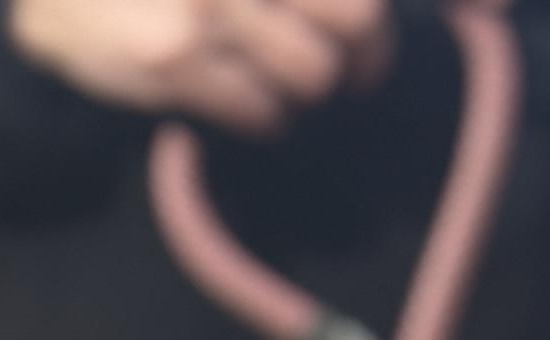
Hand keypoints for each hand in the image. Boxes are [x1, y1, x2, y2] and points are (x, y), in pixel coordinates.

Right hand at [11, 0, 389, 133]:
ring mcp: (209, 7)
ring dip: (305, 90)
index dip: (373, 18)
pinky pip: (258, 109)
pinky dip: (265, 118)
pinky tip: (250, 110)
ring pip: (310, 73)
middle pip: (355, 22)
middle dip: (363, 60)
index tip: (367, 36)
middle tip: (352, 77)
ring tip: (285, 88)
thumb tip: (352, 21)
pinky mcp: (176, 58)